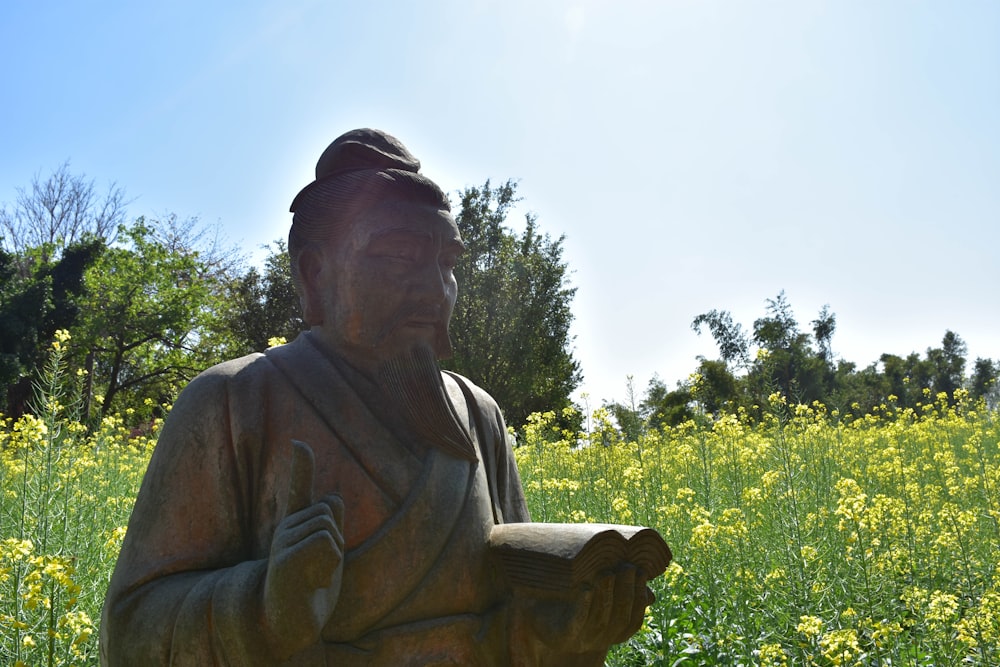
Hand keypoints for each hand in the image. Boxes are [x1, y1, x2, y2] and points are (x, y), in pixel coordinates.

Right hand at [262, 440, 344, 658]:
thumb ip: (331, 525)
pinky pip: (324, 543)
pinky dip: (329, 564)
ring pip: (328, 528)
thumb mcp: (328, 553)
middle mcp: (285, 529)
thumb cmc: (310, 589)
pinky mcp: (282, 560)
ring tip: (315, 576)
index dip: (301, 464)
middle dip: (337, 540)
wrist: (292, 625)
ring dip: (333, 556)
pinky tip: (313, 582)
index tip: (298, 442)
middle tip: (321, 569)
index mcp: (297, 526)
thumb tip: (333, 496)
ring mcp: (281, 543)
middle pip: (329, 512)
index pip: (300, 488)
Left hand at [512, 564, 653, 664]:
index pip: (632, 621)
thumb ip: (617, 591)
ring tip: (607, 571)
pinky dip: (583, 605)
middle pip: (619, 618)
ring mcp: (579, 640)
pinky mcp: (561, 636)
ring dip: (606, 595)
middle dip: (626, 591)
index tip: (641, 571)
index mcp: (609, 633)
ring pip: (600, 620)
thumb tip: (649, 588)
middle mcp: (597, 640)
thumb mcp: (594, 593)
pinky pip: (575, 622)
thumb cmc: (566, 598)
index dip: (639, 598)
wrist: (530, 605)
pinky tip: (586, 588)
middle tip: (626, 565)